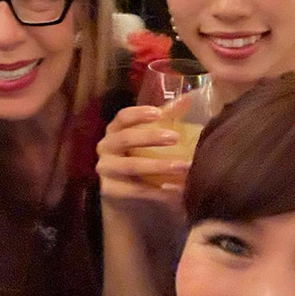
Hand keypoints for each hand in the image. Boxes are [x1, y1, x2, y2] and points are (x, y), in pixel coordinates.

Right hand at [96, 105, 188, 220]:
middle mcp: (106, 147)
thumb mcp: (151, 137)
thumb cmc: (140, 159)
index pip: (123, 117)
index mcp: (115, 130)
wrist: (127, 197)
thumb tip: (188, 98)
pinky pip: (135, 190)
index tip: (158, 113)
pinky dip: (157, 191)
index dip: (139, 113)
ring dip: (159, 166)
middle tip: (176, 137)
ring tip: (183, 167)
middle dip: (150, 137)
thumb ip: (167, 118)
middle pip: (125, 138)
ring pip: (131, 166)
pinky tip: (176, 191)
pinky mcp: (110, 191)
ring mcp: (106, 170)